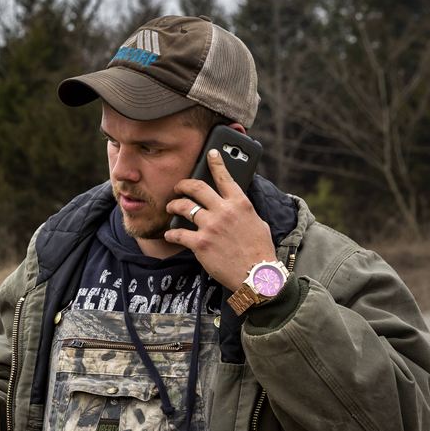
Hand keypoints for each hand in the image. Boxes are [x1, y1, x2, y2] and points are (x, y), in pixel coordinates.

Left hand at [164, 148, 275, 290]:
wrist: (257, 277)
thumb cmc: (260, 252)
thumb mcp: (258, 223)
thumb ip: (243, 211)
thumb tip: (234, 204)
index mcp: (240, 204)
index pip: (226, 177)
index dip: (216, 162)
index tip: (210, 153)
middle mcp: (224, 211)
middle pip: (197, 187)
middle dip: (183, 184)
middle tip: (178, 187)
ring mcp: (211, 226)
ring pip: (184, 207)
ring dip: (174, 206)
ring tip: (171, 207)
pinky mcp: (201, 243)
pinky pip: (178, 233)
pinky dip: (171, 233)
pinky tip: (169, 234)